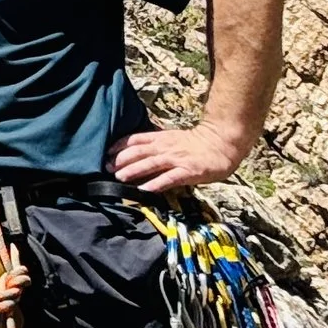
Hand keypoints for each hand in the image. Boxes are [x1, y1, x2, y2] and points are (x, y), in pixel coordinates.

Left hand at [112, 124, 248, 195]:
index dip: (119, 146)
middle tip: (106, 168)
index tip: (105, 153)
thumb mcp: (173, 138)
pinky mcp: (188, 171)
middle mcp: (166, 147)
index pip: (135, 139)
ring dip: (134, 170)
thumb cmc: (197, 143)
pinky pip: (169, 178)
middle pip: (139, 151)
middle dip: (121, 160)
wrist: (222, 143)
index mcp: (162, 138)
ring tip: (119, 177)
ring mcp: (177, 159)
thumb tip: (137, 154)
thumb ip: (156, 144)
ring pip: (151, 163)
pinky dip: (156, 183)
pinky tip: (144, 190)